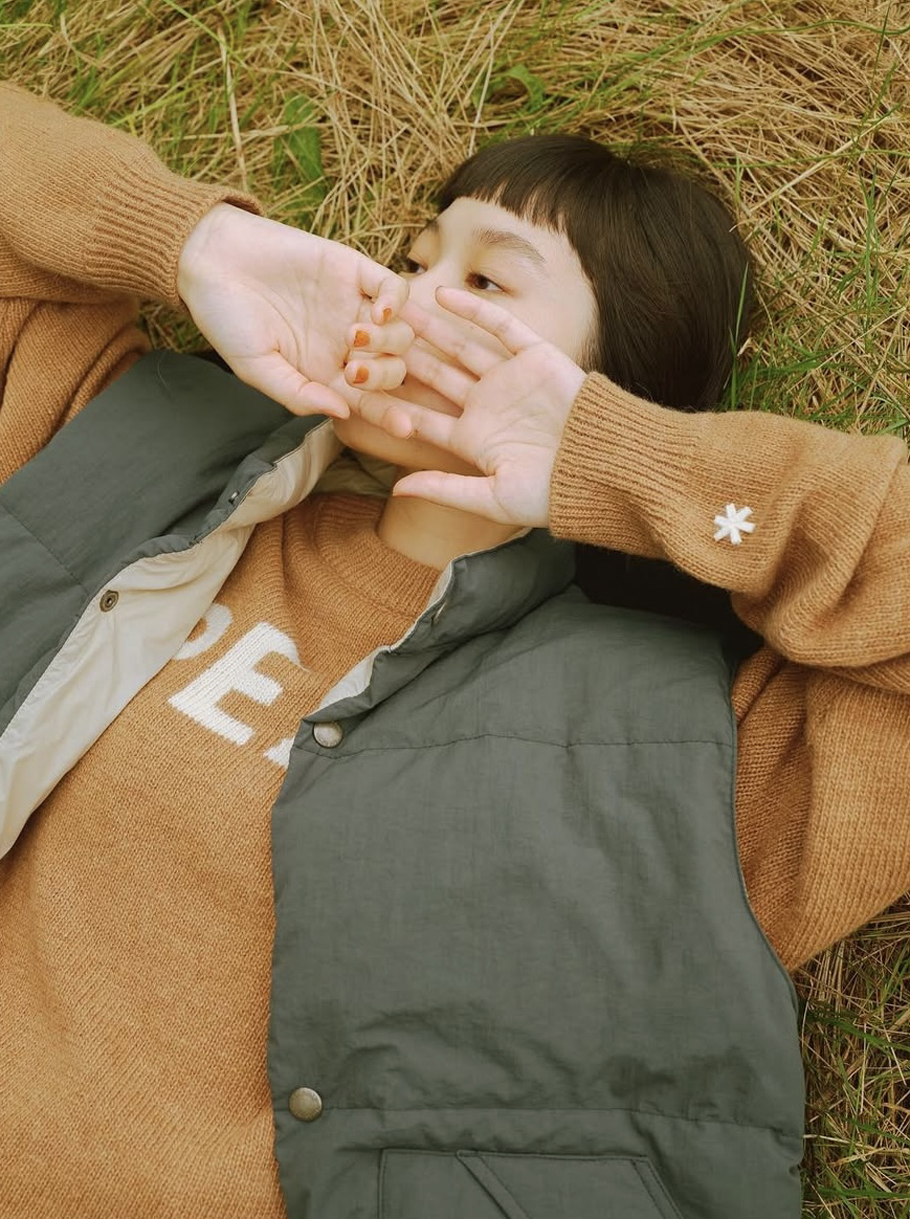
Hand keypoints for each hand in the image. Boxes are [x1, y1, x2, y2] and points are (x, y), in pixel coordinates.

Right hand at [176, 204, 412, 416]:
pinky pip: (393, 287)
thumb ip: (297, 394)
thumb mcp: (256, 367)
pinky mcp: (353, 270)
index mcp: (326, 374)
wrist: (210, 259)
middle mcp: (347, 344)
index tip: (406, 429)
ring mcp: (354, 307)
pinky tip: (380, 313)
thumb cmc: (226, 319)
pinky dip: (397, 302)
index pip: (368, 400)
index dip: (389, 415)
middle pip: (393, 369)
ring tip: (352, 336)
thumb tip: (341, 414)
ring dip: (388, 342)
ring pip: (401, 333)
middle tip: (354, 371)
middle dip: (383, 376)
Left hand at [344, 287, 585, 526]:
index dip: (388, 403)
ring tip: (394, 307)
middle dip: (400, 358)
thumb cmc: (550, 494)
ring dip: (428, 328)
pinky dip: (473, 310)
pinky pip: (499, 327)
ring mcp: (509, 378)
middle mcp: (486, 405)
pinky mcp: (535, 356)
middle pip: (434, 376)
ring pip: (459, 346)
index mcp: (472, 439)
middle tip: (363, 337)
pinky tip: (442, 295)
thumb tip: (395, 489)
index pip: (420, 416)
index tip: (353, 388)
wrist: (603, 470)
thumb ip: (444, 488)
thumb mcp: (491, 498)